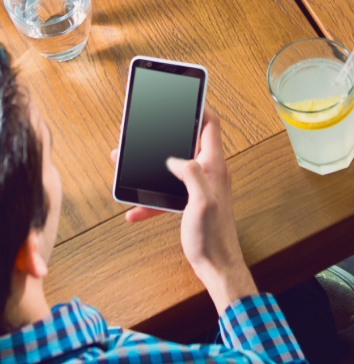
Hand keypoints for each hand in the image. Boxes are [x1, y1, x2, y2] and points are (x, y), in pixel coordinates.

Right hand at [118, 108, 255, 314]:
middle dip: (165, 135)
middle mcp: (208, 172)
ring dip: (151, 167)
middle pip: (186, 143)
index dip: (199, 108)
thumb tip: (174, 157)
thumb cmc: (213, 236)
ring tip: (126, 162)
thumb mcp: (201, 201)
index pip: (210, 125)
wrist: (217, 266)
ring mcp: (199, 188)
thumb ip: (190, 174)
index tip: (184, 97)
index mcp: (214, 166)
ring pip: (172, 169)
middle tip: (145, 129)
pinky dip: (151, 201)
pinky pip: (168, 196)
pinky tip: (134, 211)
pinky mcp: (191, 204)